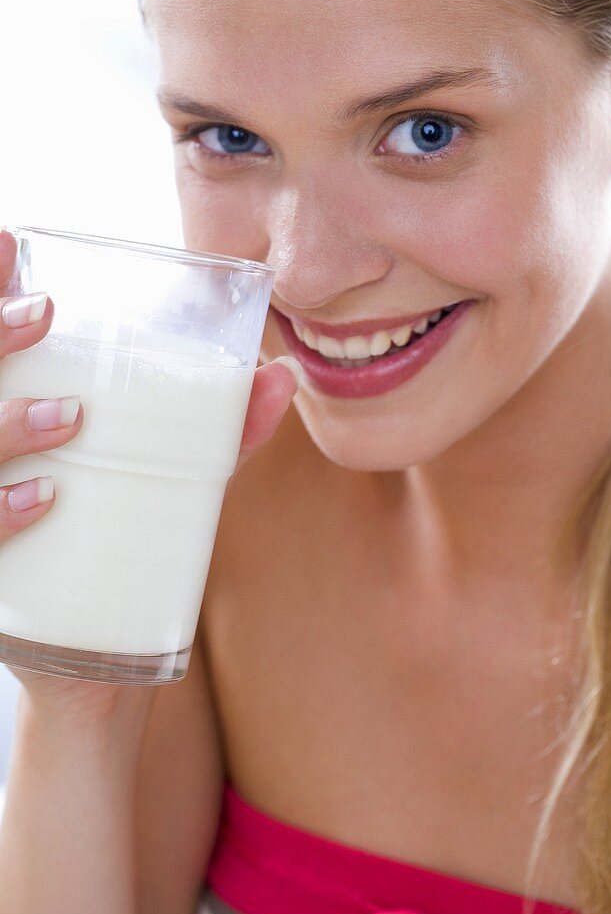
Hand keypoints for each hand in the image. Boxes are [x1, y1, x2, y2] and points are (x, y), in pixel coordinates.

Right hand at [0, 229, 300, 727]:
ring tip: (70, 415)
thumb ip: (222, 436)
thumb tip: (280, 375)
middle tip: (46, 314)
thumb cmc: (132, 556)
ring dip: (5, 423)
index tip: (8, 240)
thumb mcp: (174, 488)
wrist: (95, 672)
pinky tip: (48, 500)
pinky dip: (6, 511)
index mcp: (15, 428)